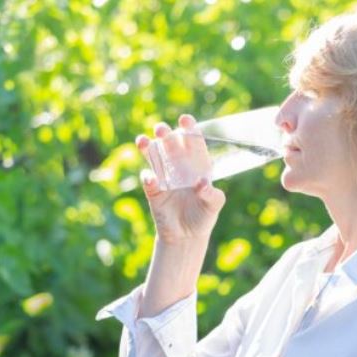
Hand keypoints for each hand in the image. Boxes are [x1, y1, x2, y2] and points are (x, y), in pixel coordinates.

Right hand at [136, 114, 225, 244]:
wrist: (186, 236)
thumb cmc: (203, 216)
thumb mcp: (213, 206)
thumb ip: (211, 194)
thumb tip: (202, 183)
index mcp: (197, 163)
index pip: (193, 141)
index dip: (189, 128)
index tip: (185, 119)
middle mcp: (179, 165)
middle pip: (170, 143)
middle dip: (165, 133)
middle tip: (161, 130)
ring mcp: (164, 175)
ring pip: (154, 155)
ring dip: (147, 146)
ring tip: (143, 141)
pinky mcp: (153, 189)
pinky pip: (148, 179)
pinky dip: (148, 177)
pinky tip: (151, 178)